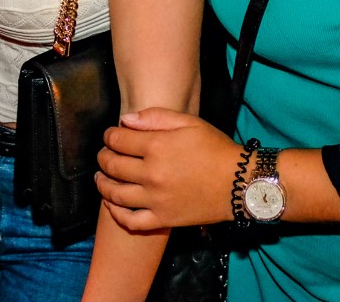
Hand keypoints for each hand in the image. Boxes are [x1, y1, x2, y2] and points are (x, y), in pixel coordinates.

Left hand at [95, 108, 242, 231]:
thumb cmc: (215, 148)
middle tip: (103, 155)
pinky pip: (131, 221)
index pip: (118, 141)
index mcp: (156, 147)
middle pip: (112, 166)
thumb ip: (155, 117)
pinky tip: (112, 204)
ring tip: (100, 178)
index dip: (108, 136)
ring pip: (115, 194)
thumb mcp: (189, 122)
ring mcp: (155, 199)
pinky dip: (116, 214)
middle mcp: (151, 174)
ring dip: (102, 184)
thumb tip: (125, 120)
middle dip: (103, 158)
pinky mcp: (162, 219)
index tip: (109, 136)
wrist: (239, 183)